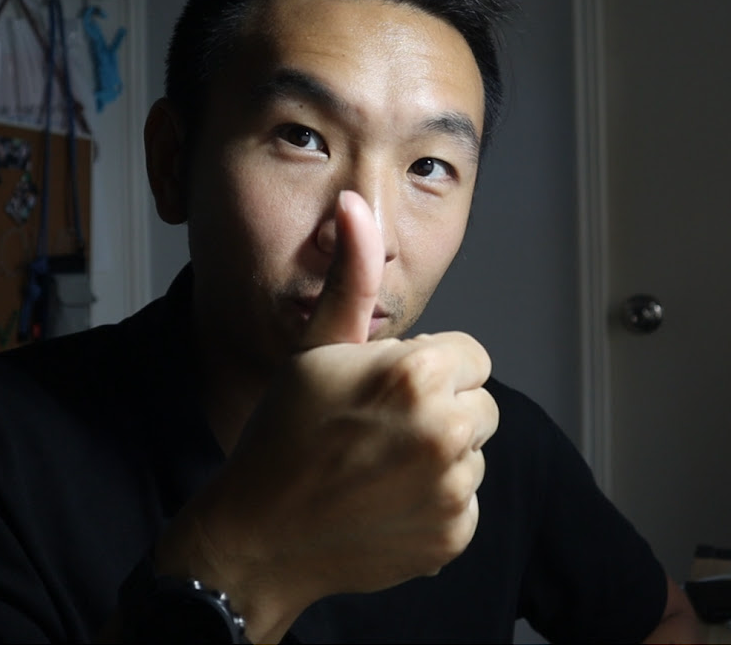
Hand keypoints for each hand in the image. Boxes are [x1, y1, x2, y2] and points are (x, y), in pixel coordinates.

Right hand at [155, 191, 497, 640]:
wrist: (260, 532)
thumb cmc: (283, 431)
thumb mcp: (317, 347)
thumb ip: (350, 277)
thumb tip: (354, 204)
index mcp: (418, 374)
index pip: (472, 355)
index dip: (432, 366)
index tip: (391, 385)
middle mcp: (446, 431)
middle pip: (481, 403)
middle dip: (443, 406)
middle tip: (382, 424)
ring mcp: (453, 490)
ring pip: (474, 451)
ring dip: (441, 453)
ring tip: (379, 462)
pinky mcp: (454, 536)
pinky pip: (466, 500)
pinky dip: (437, 500)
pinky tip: (385, 499)